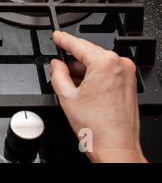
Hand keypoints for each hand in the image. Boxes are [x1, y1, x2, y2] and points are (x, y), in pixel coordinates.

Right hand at [50, 31, 146, 162]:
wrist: (115, 147)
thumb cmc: (97, 127)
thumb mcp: (66, 96)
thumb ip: (58, 74)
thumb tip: (56, 65)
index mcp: (105, 63)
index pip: (78, 44)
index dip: (63, 39)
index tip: (56, 35)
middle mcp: (119, 65)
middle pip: (88, 54)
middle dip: (71, 61)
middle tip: (56, 69)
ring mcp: (126, 74)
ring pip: (97, 63)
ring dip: (81, 71)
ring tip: (69, 86)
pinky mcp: (128, 83)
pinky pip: (106, 72)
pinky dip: (92, 77)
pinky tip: (81, 89)